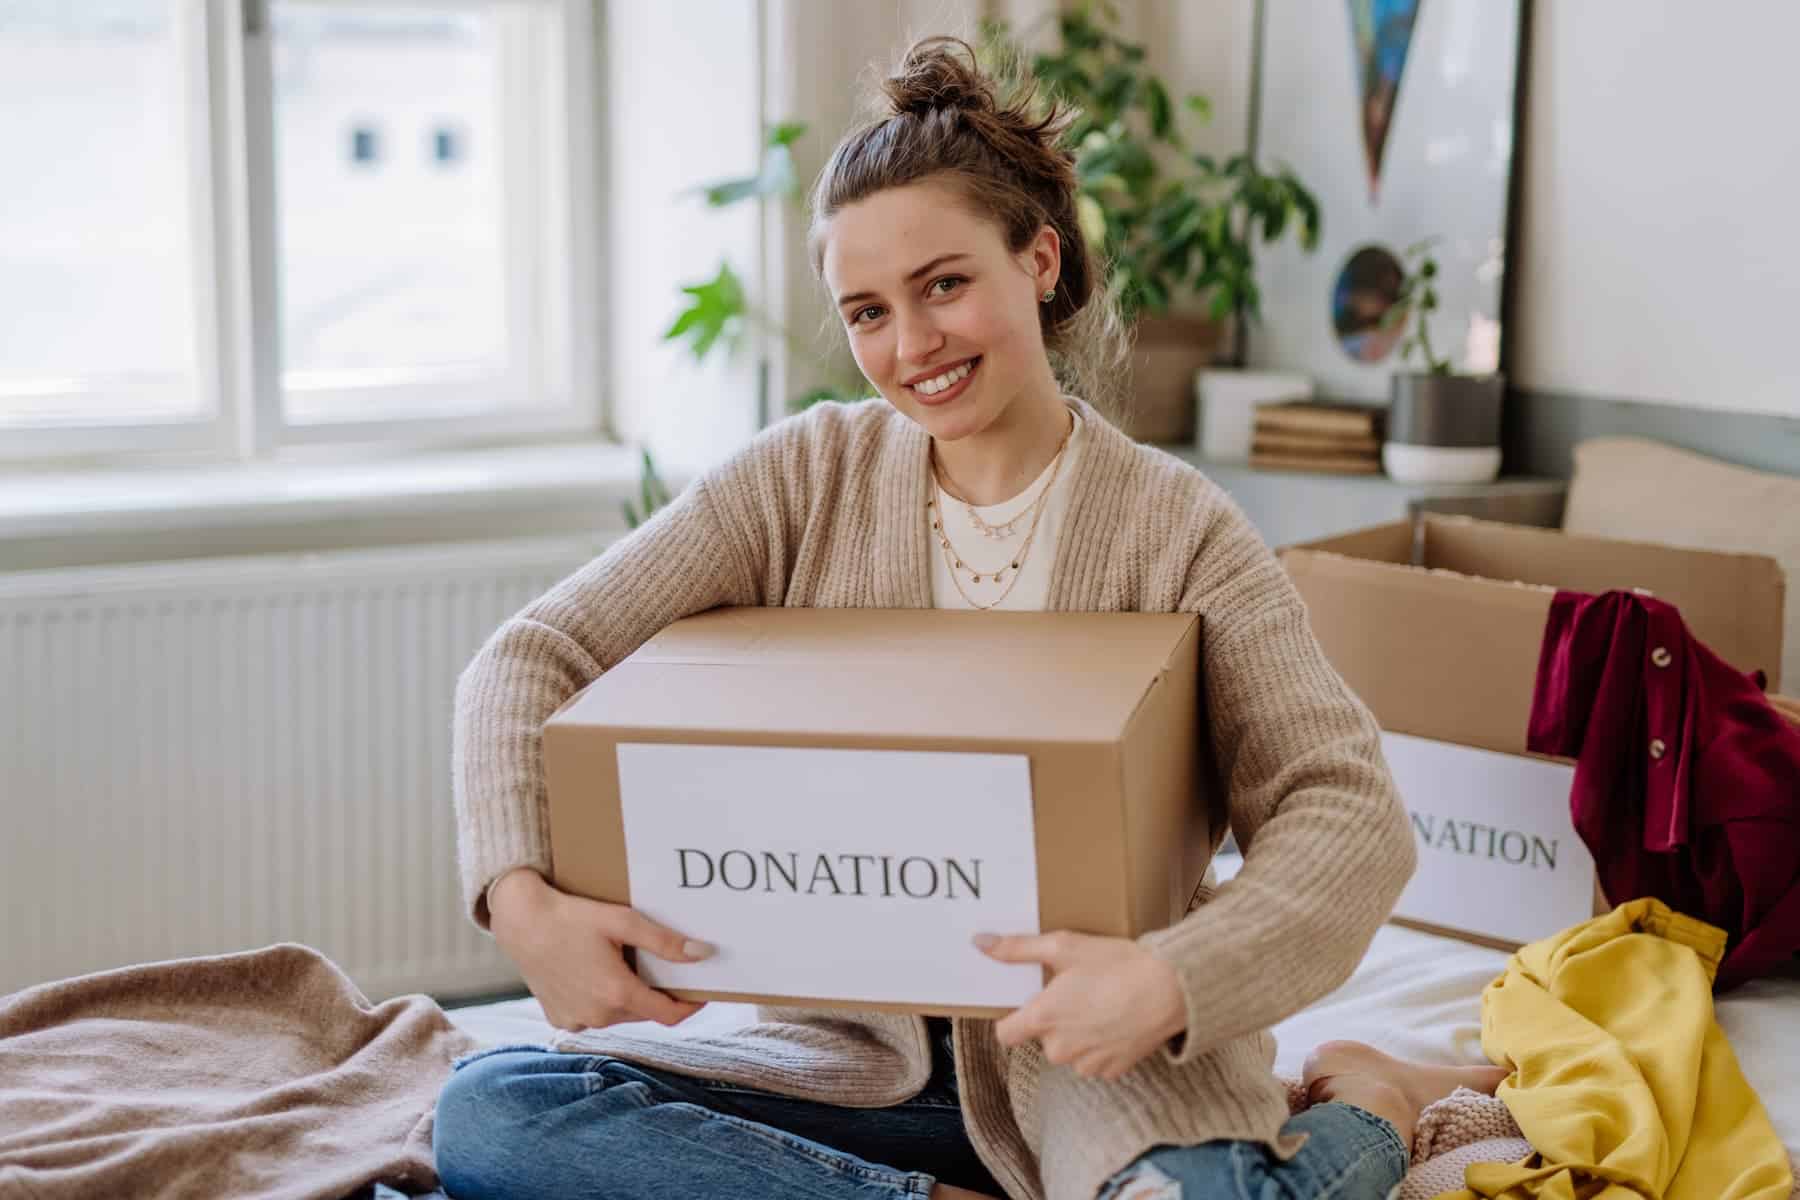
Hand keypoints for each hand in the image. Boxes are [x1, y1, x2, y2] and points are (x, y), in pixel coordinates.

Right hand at [488, 867, 713, 1032]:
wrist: (521, 921)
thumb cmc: (572, 917)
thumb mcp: (623, 921)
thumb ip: (665, 942)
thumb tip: (703, 955)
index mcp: (616, 994)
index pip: (669, 1015)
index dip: (690, 1005)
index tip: (702, 992)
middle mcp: (597, 1016)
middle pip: (643, 1012)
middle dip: (656, 994)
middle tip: (661, 967)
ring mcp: (576, 1020)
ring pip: (618, 1014)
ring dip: (627, 996)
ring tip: (624, 965)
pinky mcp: (559, 1018)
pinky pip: (592, 1015)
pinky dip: (601, 1000)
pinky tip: (595, 974)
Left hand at [975, 930, 1185, 1081]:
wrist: (1171, 989)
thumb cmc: (1117, 964)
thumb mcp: (1064, 946)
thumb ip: (1018, 949)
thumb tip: (980, 944)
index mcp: (1043, 1018)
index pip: (1005, 1034)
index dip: (1012, 1019)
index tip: (1027, 1004)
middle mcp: (1060, 1048)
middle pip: (1042, 1039)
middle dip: (1054, 1020)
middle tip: (1077, 992)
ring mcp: (1087, 1063)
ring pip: (1070, 1052)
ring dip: (1078, 1034)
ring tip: (1102, 1004)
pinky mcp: (1112, 1071)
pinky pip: (1095, 1061)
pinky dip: (1101, 1046)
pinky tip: (1117, 1021)